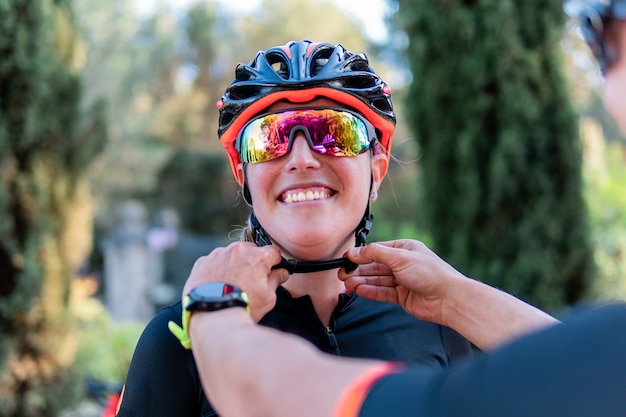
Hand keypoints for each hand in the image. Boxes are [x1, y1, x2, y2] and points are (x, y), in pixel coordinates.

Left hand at [183, 242, 288, 320]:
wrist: (213, 317)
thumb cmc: (243, 307)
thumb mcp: (268, 297)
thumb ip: (276, 280)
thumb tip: (281, 273)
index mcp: (257, 256)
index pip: (273, 252)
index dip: (274, 263)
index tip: (271, 272)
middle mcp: (237, 250)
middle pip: (251, 251)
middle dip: (252, 262)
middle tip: (250, 281)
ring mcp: (218, 254)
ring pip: (231, 255)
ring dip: (234, 265)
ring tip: (231, 285)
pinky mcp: (202, 262)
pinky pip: (214, 262)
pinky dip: (217, 270)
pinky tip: (218, 286)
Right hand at [338, 239, 464, 324]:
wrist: (447, 298)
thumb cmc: (431, 274)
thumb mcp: (400, 257)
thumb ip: (375, 254)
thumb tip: (355, 252)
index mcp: (404, 249)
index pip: (377, 250)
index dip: (361, 255)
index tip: (346, 259)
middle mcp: (403, 264)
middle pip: (375, 266)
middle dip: (358, 270)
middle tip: (342, 275)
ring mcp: (402, 281)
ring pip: (377, 280)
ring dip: (362, 281)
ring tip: (348, 284)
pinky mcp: (402, 297)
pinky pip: (382, 292)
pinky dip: (370, 291)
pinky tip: (359, 290)